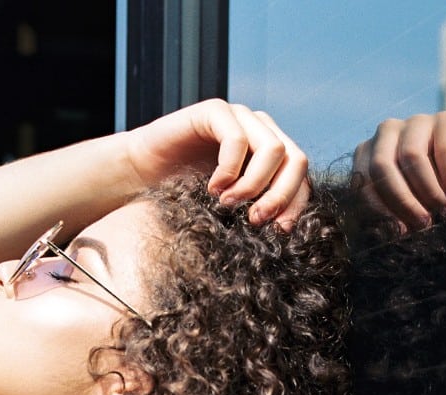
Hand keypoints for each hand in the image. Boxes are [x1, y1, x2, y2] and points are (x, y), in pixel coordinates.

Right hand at [124, 99, 309, 227]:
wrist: (143, 176)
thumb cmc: (186, 195)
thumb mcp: (231, 209)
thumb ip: (258, 210)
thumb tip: (285, 229)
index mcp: (272, 155)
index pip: (302, 177)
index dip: (295, 205)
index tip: (277, 232)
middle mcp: (261, 131)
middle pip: (296, 161)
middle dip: (280, 197)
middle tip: (255, 220)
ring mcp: (240, 117)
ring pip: (273, 150)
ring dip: (254, 185)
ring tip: (228, 204)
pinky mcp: (215, 111)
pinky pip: (236, 139)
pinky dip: (228, 170)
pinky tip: (212, 188)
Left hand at [352, 112, 445, 229]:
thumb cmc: (431, 205)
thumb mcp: (405, 215)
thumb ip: (391, 217)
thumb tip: (390, 230)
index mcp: (369, 154)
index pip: (362, 180)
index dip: (380, 209)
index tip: (400, 232)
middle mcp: (388, 132)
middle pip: (381, 165)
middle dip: (402, 200)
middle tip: (422, 223)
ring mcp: (417, 122)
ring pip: (411, 155)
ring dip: (428, 191)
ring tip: (443, 210)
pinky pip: (444, 150)